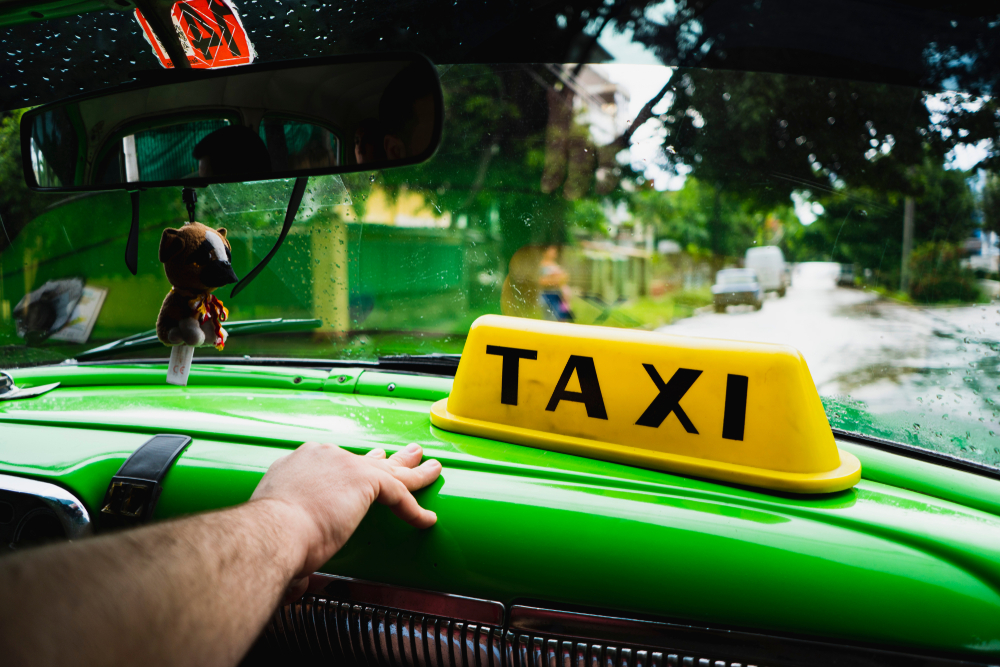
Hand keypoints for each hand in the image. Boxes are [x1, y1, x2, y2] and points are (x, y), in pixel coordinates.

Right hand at [250, 442, 440, 600]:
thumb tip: (298, 585)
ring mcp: (344, 463)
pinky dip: (414, 509)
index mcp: (298, 465)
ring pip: (388, 469)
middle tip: (408, 455)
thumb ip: (293, 550)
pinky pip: (399, 493)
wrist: (272, 532)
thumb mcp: (277, 530)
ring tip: (432, 468)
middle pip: (364, 458)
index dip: (354, 469)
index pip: (335, 464)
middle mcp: (321, 456)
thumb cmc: (267, 541)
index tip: (366, 470)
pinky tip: (426, 520)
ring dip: (413, 471)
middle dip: (388, 459)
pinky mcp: (364, 478)